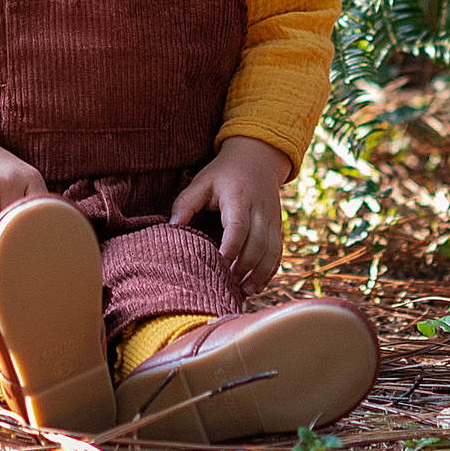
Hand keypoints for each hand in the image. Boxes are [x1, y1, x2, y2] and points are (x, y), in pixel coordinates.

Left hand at [170, 136, 288, 293]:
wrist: (258, 158)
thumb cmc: (223, 173)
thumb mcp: (201, 182)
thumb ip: (185, 203)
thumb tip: (171, 228)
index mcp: (239, 198)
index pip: (238, 227)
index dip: (230, 248)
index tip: (218, 265)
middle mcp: (260, 210)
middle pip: (257, 244)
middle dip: (244, 268)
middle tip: (227, 287)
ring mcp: (272, 219)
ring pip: (271, 251)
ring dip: (259, 273)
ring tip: (244, 292)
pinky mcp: (278, 227)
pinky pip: (278, 252)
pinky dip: (270, 271)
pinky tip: (258, 286)